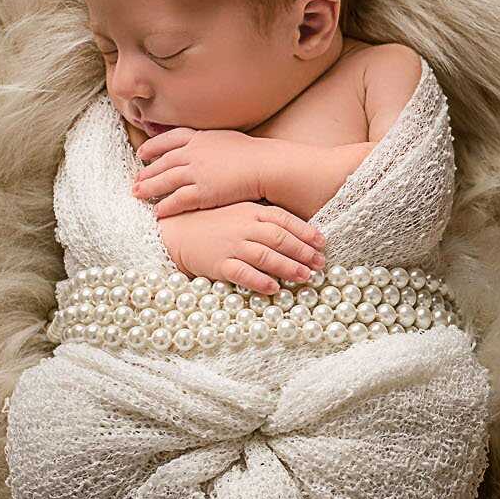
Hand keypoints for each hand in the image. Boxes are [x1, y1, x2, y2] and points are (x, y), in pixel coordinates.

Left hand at [131, 128, 270, 217]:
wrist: (265, 166)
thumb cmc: (252, 154)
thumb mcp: (225, 138)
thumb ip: (208, 141)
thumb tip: (202, 142)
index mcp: (199, 138)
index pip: (168, 140)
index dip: (152, 147)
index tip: (141, 154)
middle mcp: (193, 153)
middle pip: (162, 163)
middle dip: (146, 173)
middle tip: (134, 182)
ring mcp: (196, 173)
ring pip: (165, 181)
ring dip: (149, 189)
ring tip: (137, 196)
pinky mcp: (202, 192)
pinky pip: (177, 200)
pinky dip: (165, 206)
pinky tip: (158, 212)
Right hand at [157, 201, 327, 295]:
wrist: (177, 232)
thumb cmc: (213, 223)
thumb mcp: (239, 212)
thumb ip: (264, 219)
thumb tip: (294, 232)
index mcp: (251, 210)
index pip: (284, 219)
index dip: (306, 232)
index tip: (322, 243)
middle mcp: (243, 226)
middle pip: (279, 239)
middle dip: (303, 252)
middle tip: (320, 264)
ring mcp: (231, 245)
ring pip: (266, 256)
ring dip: (288, 267)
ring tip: (305, 277)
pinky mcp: (219, 263)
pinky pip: (243, 273)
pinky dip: (260, 281)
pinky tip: (274, 288)